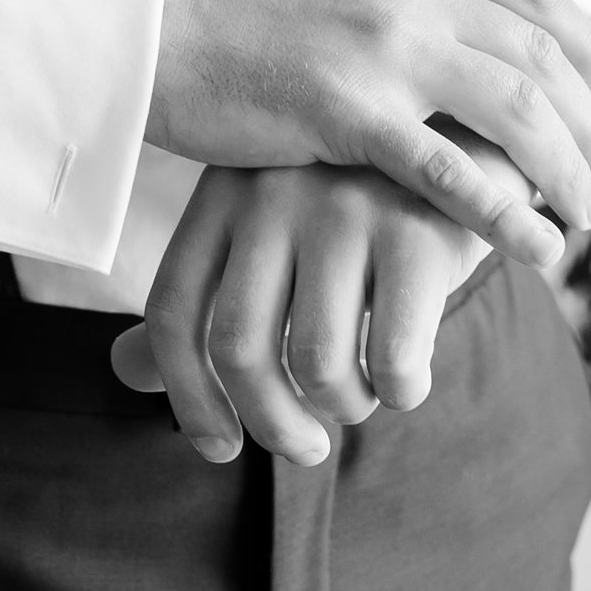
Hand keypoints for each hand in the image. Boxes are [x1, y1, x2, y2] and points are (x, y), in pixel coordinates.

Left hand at [111, 161, 484, 463]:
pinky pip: (393, 362)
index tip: (221, 448)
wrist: (466, 142)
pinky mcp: (416, 231)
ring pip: (316, 363)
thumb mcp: (271, 235)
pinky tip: (408, 377)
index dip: (188, 397)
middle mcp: (274, 192)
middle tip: (306, 446)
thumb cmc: (354, 210)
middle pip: (239, 346)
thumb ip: (207, 298)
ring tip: (363, 393)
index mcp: (226, 192)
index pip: (175, 311)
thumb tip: (125, 370)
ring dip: (343, 406)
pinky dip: (400, 392)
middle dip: (273, 423)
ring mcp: (345, 207)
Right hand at [147, 0, 590, 260]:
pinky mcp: (345, 110)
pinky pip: (452, 171)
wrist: (147, 24)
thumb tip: (470, 27)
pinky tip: (538, 248)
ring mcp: (380, 44)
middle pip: (546, 57)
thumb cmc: (235, 7)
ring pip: (520, 110)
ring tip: (585, 217)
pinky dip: (510, 214)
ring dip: (569, 171)